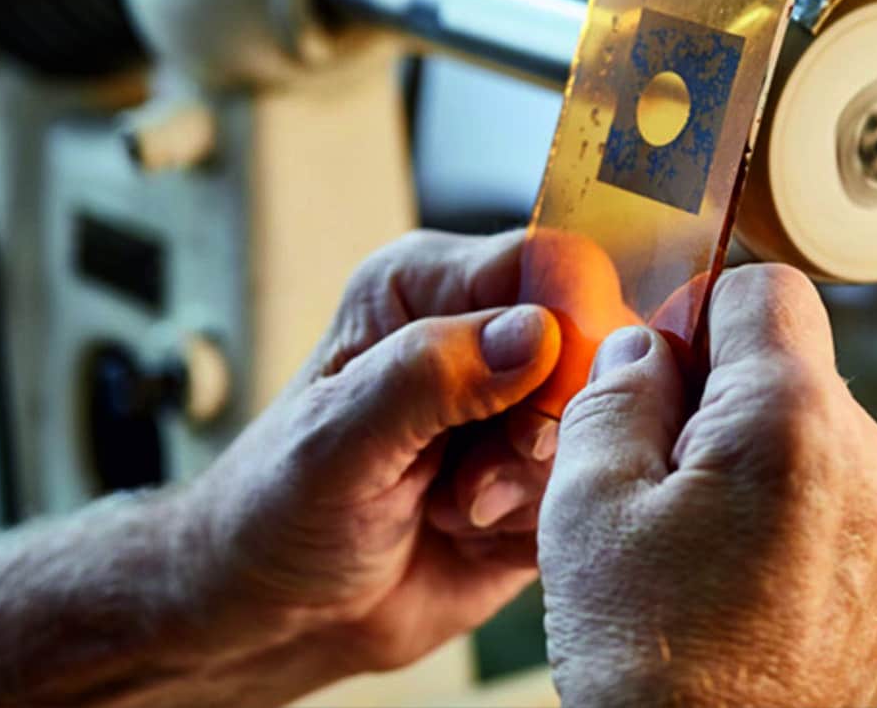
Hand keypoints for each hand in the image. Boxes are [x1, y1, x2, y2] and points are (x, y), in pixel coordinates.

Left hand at [178, 230, 564, 679]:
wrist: (280, 614)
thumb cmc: (277, 509)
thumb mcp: (336, 441)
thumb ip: (428, 377)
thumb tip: (538, 332)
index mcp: (430, 285)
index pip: (550, 263)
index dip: (571, 323)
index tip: (541, 405)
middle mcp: (485, 333)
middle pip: (594, 345)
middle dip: (544, 426)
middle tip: (473, 483)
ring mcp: (521, 404)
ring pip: (599, 422)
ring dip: (528, 484)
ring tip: (454, 511)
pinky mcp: (543, 472)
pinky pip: (590, 485)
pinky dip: (535, 522)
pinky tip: (470, 533)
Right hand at [539, 264, 876, 706]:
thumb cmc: (653, 667)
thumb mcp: (589, 504)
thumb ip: (617, 392)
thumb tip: (646, 347)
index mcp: (792, 424)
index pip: (766, 288)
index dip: (698, 313)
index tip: (658, 371)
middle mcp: (867, 461)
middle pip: (788, 361)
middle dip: (714, 392)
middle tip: (652, 472)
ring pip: (806, 427)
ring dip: (745, 451)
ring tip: (688, 536)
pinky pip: (832, 490)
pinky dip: (779, 504)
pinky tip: (728, 569)